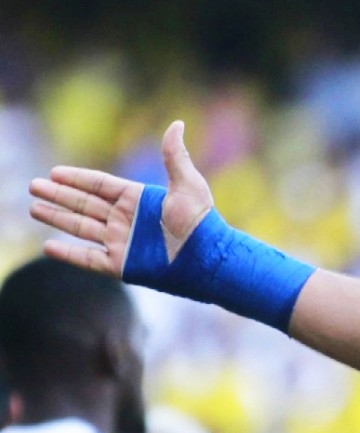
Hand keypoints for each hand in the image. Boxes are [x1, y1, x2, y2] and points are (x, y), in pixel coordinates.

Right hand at [29, 120, 213, 276]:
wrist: (211, 261)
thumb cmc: (202, 223)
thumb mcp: (188, 185)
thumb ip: (174, 156)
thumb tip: (177, 123)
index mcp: (138, 200)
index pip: (100, 185)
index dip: (77, 179)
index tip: (54, 172)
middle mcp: (127, 220)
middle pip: (85, 204)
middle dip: (59, 195)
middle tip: (33, 186)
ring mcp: (123, 243)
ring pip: (81, 228)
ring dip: (57, 218)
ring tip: (34, 208)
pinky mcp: (123, 266)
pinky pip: (89, 259)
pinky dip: (69, 254)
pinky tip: (48, 246)